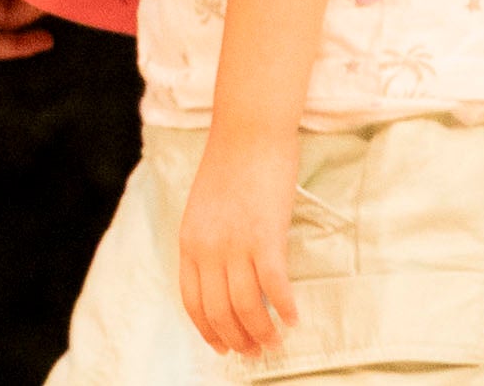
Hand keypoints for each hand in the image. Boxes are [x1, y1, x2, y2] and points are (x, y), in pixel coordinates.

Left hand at [177, 124, 305, 358]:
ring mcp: (235, 244)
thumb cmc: (231, 166)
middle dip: (237, 339)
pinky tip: (294, 319)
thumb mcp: (205, 209)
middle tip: (255, 353)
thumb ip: (209, 242)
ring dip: (262, 331)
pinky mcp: (265, 237)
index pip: (192, 301)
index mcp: (189, 241)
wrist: (247, 132)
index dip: (207, 330)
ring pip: (245, 306)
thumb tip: (225, 277)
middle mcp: (207, 248)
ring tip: (275, 342)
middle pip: (218, 311)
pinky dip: (284, 308)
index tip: (222, 347)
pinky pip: (273, 287)